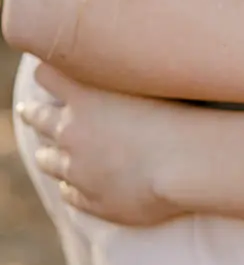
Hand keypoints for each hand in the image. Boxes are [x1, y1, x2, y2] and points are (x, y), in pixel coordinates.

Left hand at [16, 65, 180, 226]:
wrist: (190, 164)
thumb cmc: (183, 114)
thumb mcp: (154, 80)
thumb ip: (129, 73)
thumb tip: (123, 64)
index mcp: (85, 98)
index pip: (46, 75)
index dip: (49, 73)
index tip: (54, 72)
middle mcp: (72, 132)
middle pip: (38, 118)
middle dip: (35, 113)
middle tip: (32, 111)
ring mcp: (79, 170)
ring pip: (48, 160)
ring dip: (50, 154)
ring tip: (50, 154)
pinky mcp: (92, 200)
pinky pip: (70, 193)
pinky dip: (73, 186)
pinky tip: (79, 185)